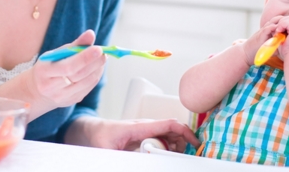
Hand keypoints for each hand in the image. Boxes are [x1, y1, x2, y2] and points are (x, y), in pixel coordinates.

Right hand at [24, 30, 105, 117]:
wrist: (38, 91)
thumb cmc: (49, 66)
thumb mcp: (55, 53)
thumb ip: (75, 44)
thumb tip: (91, 34)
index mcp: (44, 71)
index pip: (68, 66)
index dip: (85, 58)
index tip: (98, 49)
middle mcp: (51, 87)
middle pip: (79, 75)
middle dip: (94, 63)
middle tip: (104, 53)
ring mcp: (61, 97)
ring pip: (86, 83)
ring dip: (97, 69)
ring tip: (102, 59)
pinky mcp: (70, 101)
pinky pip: (87, 88)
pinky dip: (95, 76)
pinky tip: (97, 68)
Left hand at [84, 118, 199, 151]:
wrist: (93, 130)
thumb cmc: (100, 136)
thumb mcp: (108, 151)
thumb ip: (122, 158)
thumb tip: (137, 163)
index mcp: (140, 127)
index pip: (169, 124)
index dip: (185, 132)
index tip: (196, 144)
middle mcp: (146, 126)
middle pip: (174, 131)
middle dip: (184, 143)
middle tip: (186, 158)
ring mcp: (147, 130)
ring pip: (170, 136)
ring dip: (177, 147)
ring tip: (177, 159)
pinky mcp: (146, 136)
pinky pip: (164, 140)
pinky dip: (170, 148)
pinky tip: (168, 157)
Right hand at [240, 15, 283, 64]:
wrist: (246, 54)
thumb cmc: (258, 51)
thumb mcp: (270, 48)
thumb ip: (277, 45)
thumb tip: (286, 47)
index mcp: (269, 31)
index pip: (279, 22)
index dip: (286, 22)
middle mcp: (266, 29)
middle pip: (277, 19)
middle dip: (285, 20)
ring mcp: (263, 31)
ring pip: (273, 22)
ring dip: (281, 22)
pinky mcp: (260, 34)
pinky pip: (268, 28)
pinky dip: (274, 27)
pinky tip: (280, 29)